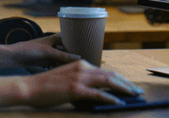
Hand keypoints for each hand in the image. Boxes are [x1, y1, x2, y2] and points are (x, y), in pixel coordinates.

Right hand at [0, 60, 143, 107]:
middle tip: (138, 91)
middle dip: (127, 84)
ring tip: (134, 96)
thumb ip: (82, 81)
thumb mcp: (67, 78)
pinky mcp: (75, 89)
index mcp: (81, 64)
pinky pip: (97, 94)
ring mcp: (79, 78)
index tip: (130, 86)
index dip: (120, 79)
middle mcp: (82, 68)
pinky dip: (110, 99)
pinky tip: (118, 103)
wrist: (30, 87)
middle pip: (111, 75)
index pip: (106, 71)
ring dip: (124, 89)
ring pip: (108, 82)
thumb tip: (97, 91)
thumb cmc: (46, 86)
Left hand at [4, 33, 79, 67]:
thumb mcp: (48, 52)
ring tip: (79, 66)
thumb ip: (63, 56)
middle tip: (86, 57)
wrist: (13, 57)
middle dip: (74, 52)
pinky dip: (61, 67)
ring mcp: (48, 53)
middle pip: (66, 48)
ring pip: (62, 57)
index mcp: (53, 38)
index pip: (68, 36)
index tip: (87, 42)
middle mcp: (52, 44)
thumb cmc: (29, 49)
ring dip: (68, 61)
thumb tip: (79, 58)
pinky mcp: (45, 61)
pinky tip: (67, 72)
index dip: (77, 38)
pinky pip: (56, 64)